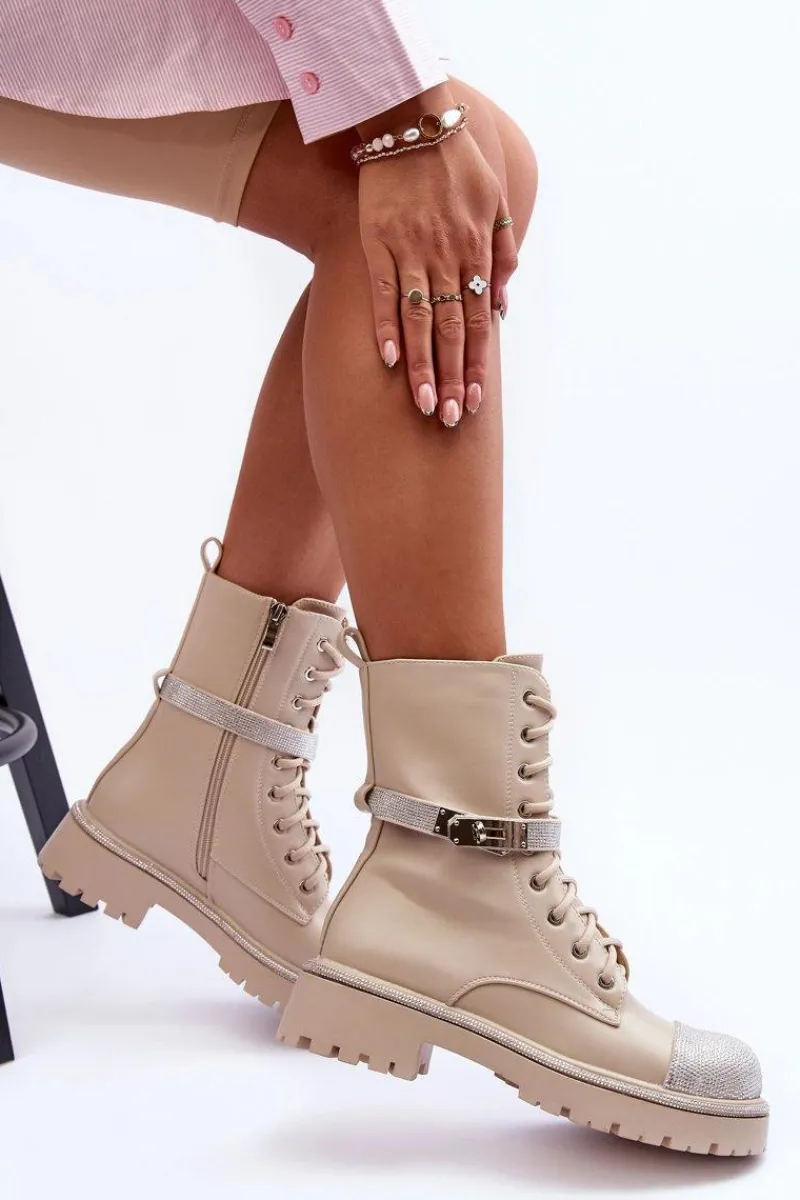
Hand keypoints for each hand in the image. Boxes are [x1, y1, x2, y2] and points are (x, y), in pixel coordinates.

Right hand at [358, 94, 517, 426]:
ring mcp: (411, 250)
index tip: (477, 400)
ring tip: (424, 405)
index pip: (481, 320)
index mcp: (476, 251)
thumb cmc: (458, 162)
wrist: (411, 117)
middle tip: (451, 419)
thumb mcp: (495, 203)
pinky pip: (382, 292)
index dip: (479, 364)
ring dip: (423, 366)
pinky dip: (384, 327)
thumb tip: (504, 307)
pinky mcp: (377, 242)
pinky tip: (389, 361)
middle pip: (453, 330)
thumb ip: (503, 256)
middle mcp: (447, 257)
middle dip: (453, 378)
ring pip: (420, 320)